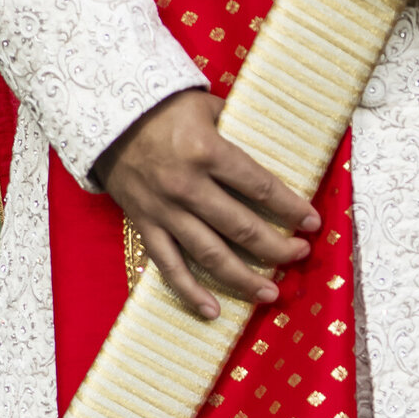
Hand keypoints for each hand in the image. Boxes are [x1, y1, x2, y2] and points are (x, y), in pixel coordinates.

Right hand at [97, 90, 322, 325]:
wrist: (106, 117)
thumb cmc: (163, 108)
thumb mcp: (206, 106)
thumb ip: (239, 127)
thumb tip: (274, 146)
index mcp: (207, 153)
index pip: (259, 188)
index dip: (290, 207)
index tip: (312, 222)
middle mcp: (187, 187)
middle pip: (241, 228)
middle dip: (277, 247)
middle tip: (300, 255)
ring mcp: (164, 211)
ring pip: (210, 255)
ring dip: (243, 279)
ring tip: (270, 293)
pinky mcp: (145, 225)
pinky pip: (169, 266)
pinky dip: (190, 292)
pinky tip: (213, 311)